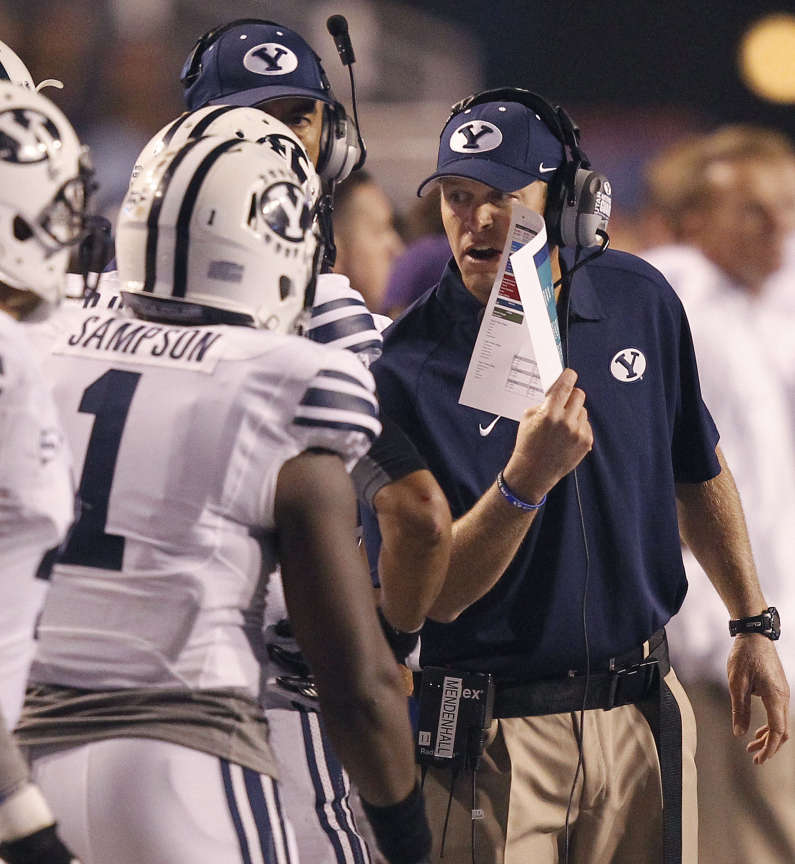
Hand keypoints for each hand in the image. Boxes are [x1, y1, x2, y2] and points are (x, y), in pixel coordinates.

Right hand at [503, 368, 592, 502]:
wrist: (533, 471)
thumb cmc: (528, 443)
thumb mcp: (528, 417)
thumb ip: (544, 402)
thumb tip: (558, 391)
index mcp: (549, 412)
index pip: (566, 385)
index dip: (568, 376)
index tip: (569, 374)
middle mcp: (566, 422)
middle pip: (579, 394)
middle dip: (571, 395)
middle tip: (563, 401)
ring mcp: (578, 433)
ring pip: (583, 410)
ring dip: (574, 413)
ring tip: (562, 425)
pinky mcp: (586, 442)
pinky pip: (586, 424)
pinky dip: (578, 426)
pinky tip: (567, 436)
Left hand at [727, 634, 789, 762]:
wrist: (755, 635)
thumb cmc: (745, 656)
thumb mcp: (736, 683)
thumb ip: (739, 709)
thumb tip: (739, 734)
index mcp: (776, 697)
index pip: (778, 731)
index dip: (769, 748)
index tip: (758, 759)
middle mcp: (783, 697)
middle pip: (782, 731)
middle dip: (769, 747)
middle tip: (753, 758)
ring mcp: (782, 693)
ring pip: (780, 723)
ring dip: (768, 737)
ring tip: (751, 747)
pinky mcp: (778, 689)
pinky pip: (777, 713)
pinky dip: (769, 725)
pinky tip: (756, 731)